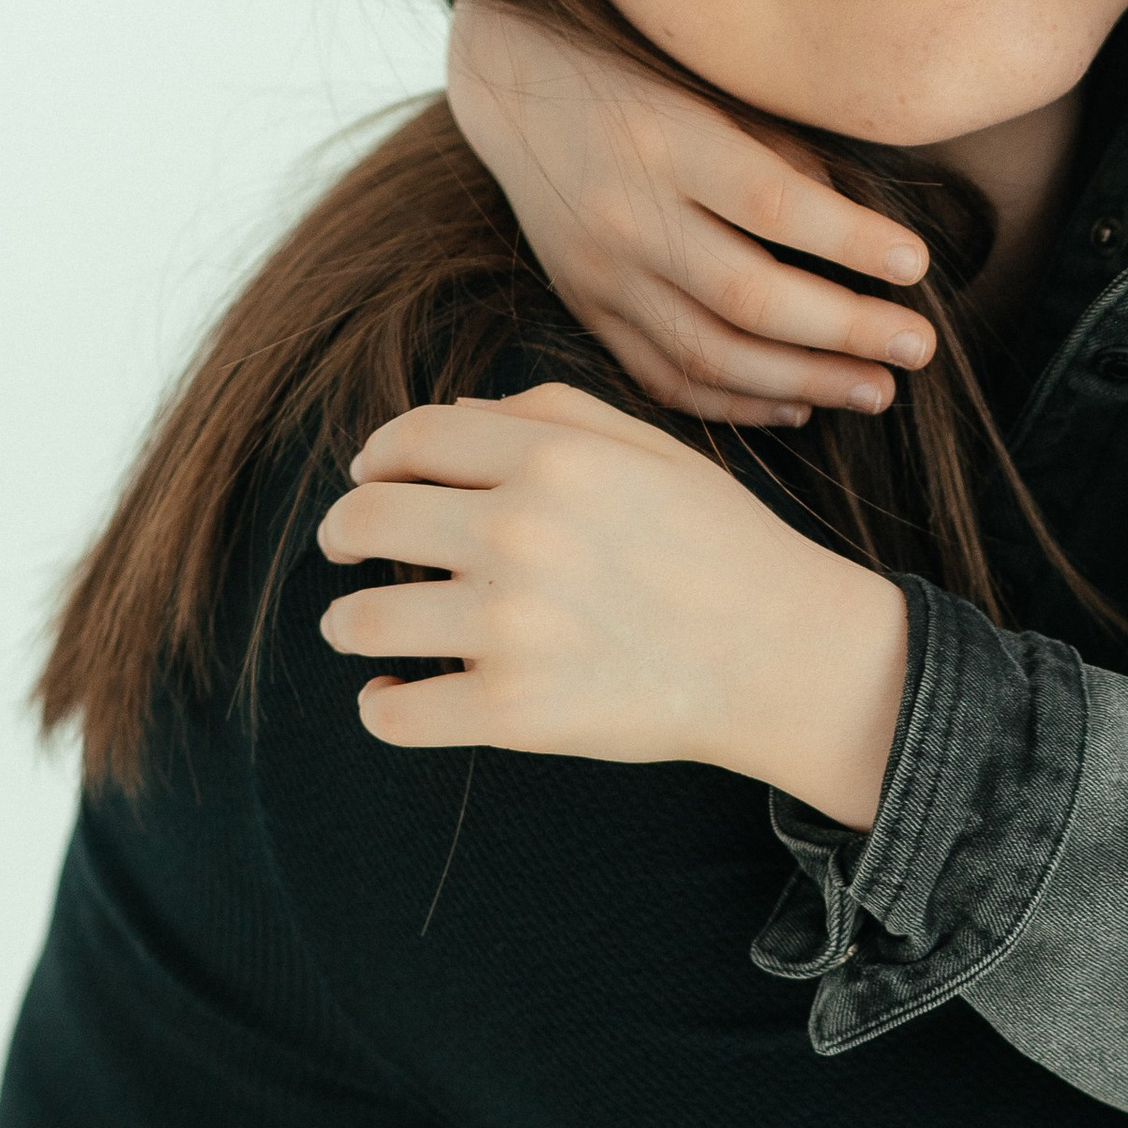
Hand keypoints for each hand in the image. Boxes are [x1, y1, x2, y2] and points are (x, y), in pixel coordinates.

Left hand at [315, 382, 909, 827]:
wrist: (788, 658)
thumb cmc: (726, 547)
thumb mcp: (654, 450)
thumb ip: (551, 414)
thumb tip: (446, 416)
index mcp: (553, 459)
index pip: (409, 439)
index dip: (375, 457)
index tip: (368, 478)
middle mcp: (520, 533)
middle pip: (364, 520)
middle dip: (340, 533)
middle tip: (343, 551)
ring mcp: (511, 627)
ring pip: (361, 620)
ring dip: (347, 623)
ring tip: (359, 629)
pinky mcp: (513, 713)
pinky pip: (395, 713)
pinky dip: (380, 706)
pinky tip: (393, 694)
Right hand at [446, 0, 937, 424]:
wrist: (519, 85)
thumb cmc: (645, 71)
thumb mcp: (717, 86)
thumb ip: (784, 157)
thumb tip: (862, 241)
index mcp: (671, 141)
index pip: (775, 205)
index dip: (851, 242)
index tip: (917, 265)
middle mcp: (629, 214)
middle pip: (748, 297)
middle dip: (844, 333)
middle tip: (917, 349)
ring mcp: (600, 272)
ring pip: (708, 352)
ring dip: (802, 382)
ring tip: (875, 390)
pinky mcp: (584, 306)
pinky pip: (662, 377)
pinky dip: (733, 403)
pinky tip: (796, 407)